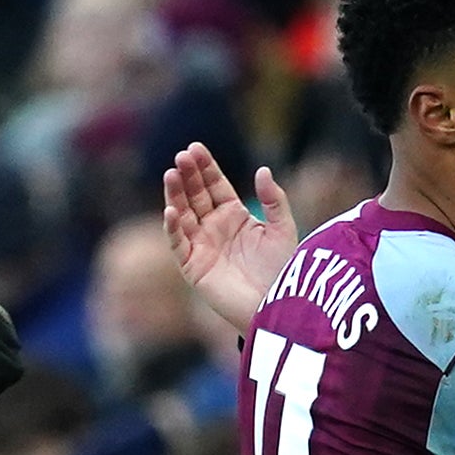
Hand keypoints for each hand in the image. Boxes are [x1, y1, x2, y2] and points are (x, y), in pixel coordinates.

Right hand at [163, 141, 299, 333]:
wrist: (277, 307)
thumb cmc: (283, 272)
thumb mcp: (283, 230)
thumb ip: (274, 200)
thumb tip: (262, 169)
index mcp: (234, 216)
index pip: (214, 185)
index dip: (205, 167)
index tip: (195, 148)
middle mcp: (214, 228)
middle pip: (196, 195)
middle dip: (188, 175)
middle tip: (182, 156)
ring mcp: (202, 246)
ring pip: (183, 214)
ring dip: (175, 194)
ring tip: (171, 174)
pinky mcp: (193, 267)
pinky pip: (179, 244)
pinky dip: (173, 228)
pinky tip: (172, 211)